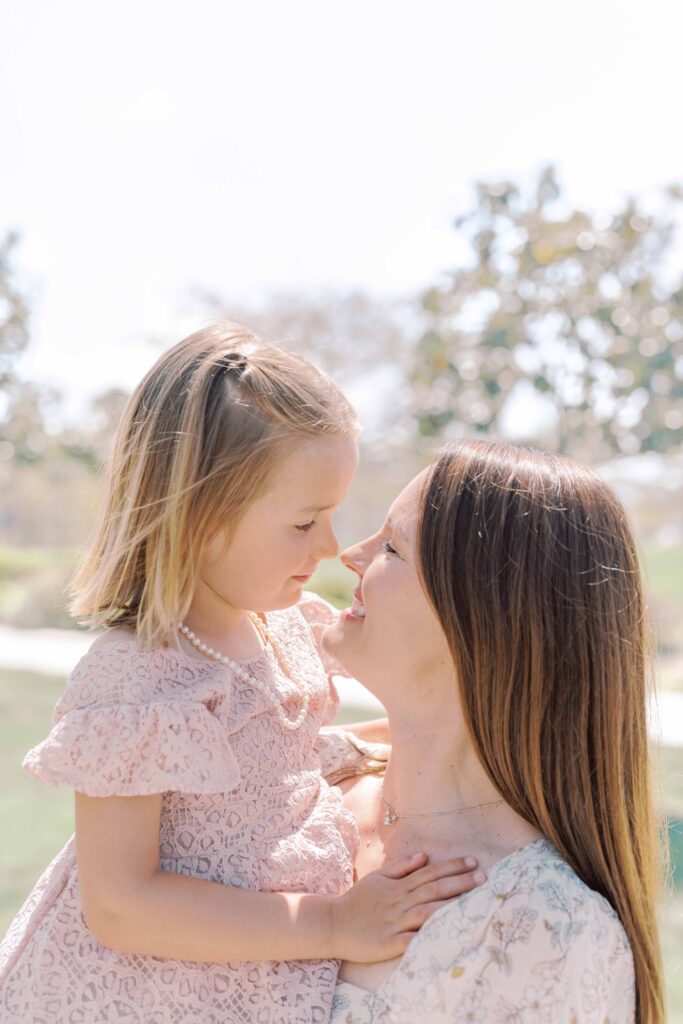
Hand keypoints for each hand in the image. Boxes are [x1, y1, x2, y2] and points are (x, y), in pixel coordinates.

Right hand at [331, 852, 484, 961]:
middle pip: (434, 889)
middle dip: (460, 882)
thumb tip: (425, 856)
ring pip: (429, 911)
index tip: (473, 862)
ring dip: (452, 905)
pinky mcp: (391, 943)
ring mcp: (396, 922)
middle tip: (483, 877)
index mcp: (399, 886)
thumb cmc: (358, 901)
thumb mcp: (378, 877)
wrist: (334, 923)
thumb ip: (402, 867)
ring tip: (474, 901)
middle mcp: (401, 901)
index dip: (452, 867)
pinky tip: (447, 935)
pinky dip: (430, 936)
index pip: (430, 873)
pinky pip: (414, 940)